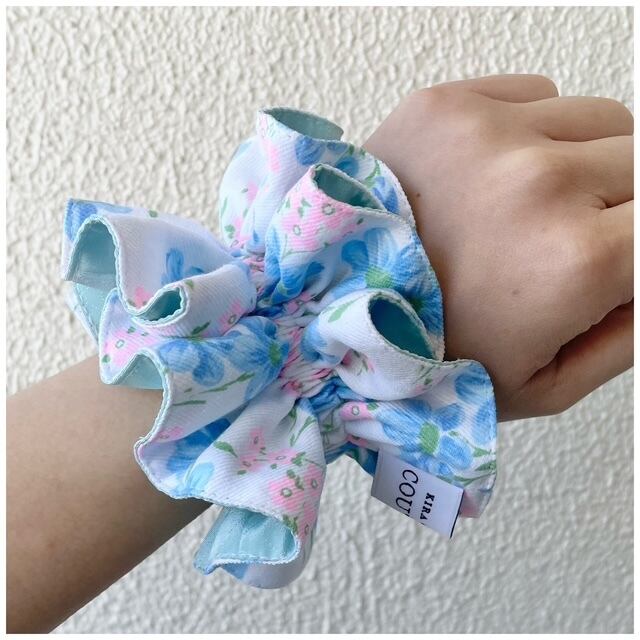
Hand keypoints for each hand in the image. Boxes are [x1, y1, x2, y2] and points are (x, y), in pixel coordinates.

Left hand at [364, 74, 632, 419]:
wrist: (332, 307)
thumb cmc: (430, 352)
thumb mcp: (545, 383)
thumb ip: (631, 332)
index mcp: (577, 260)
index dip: (636, 249)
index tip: (613, 256)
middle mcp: (542, 182)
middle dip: (618, 207)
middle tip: (569, 241)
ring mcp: (490, 135)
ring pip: (600, 122)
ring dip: (581, 162)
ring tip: (526, 208)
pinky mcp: (447, 107)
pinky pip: (538, 95)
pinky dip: (532, 132)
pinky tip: (490, 177)